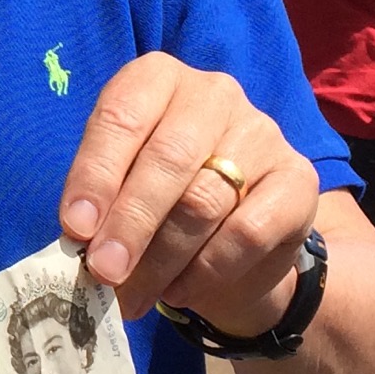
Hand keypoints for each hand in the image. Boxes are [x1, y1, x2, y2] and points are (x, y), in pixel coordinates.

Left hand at [54, 52, 321, 327]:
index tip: (75, 228)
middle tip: (104, 272)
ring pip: (204, 201)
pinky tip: (180, 292)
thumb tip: (80, 241)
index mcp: (157, 78)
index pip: (122, 116)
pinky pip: (248, 231)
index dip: (94, 175)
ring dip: (161, 259)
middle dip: (129, 223)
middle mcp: (213, 93)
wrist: (232, 238)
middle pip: (167, 158)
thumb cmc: (158, 199)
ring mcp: (261, 133)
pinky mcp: (298, 180)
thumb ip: (100, 204)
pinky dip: (206, 270)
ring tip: (133, 295)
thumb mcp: (118, 189)